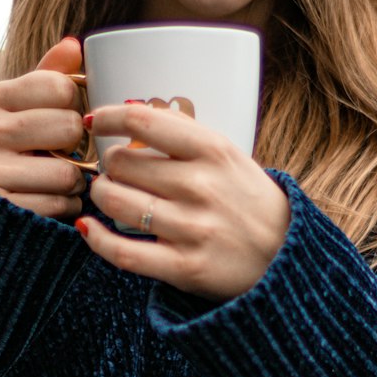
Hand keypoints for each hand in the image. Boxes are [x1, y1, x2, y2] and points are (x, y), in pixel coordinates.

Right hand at [0, 38, 87, 219]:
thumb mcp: (13, 108)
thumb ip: (45, 76)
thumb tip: (74, 44)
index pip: (62, 87)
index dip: (73, 104)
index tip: (59, 117)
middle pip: (71, 127)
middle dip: (76, 145)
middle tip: (60, 153)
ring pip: (69, 173)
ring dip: (73, 182)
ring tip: (52, 180)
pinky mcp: (0, 210)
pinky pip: (60, 206)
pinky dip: (64, 207)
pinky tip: (45, 201)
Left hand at [81, 102, 290, 302]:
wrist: (287, 257)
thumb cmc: (249, 201)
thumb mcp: (230, 155)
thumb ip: (184, 133)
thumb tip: (131, 109)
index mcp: (213, 151)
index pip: (144, 121)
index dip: (107, 117)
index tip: (94, 122)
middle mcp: (201, 186)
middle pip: (121, 163)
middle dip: (109, 164)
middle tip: (116, 170)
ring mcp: (192, 228)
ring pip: (115, 202)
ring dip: (101, 195)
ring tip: (108, 194)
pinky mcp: (183, 267)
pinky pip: (122, 252)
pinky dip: (96, 239)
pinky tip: (90, 229)